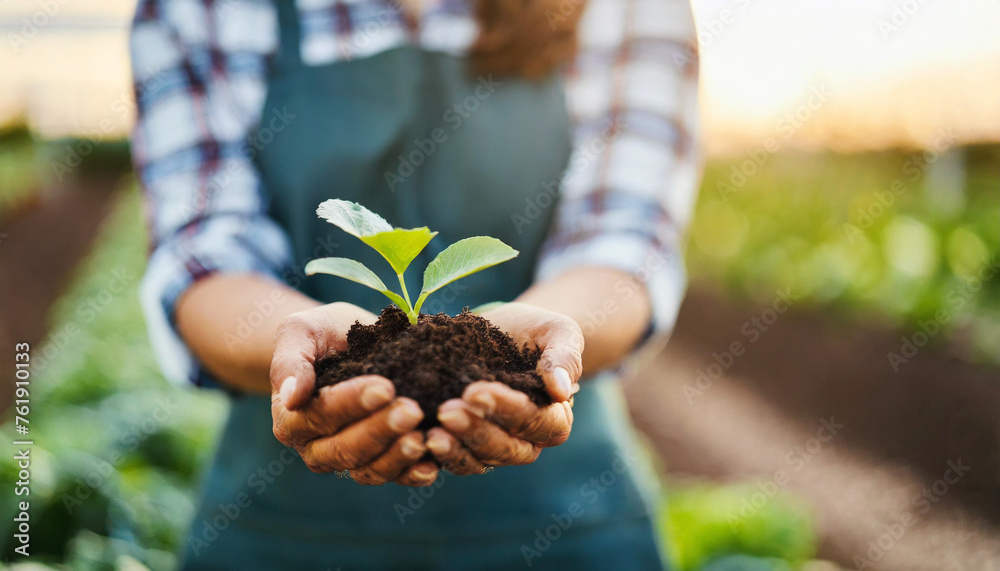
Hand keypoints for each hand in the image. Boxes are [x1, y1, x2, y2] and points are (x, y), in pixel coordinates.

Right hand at [269, 302, 438, 485]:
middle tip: (412, 410)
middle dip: (380, 430)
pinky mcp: (376, 463)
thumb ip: (290, 362)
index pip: (321, 415)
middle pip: (346, 448)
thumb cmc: (321, 333)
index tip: (385, 387)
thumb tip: (291, 398)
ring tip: (423, 438)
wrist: (347, 342)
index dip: (352, 403)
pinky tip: (432, 465)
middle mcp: (315, 448)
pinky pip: (393, 476)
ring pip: (369, 469)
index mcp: (291, 419)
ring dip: (398, 456)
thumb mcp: (299, 333)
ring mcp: (346, 460)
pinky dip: (412, 473)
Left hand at [427, 302, 582, 473]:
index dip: (507, 409)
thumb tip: (561, 389)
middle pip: (505, 449)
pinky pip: (452, 460)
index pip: (535, 421)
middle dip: (475, 431)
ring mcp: (493, 448)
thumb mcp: (557, 332)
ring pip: (477, 461)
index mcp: (554, 418)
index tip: (476, 390)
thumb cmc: (534, 331)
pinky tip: (416, 440)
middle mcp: (525, 441)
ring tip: (429, 435)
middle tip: (447, 411)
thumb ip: (564, 357)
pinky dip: (434, 456)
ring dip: (453, 450)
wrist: (501, 331)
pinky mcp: (463, 445)